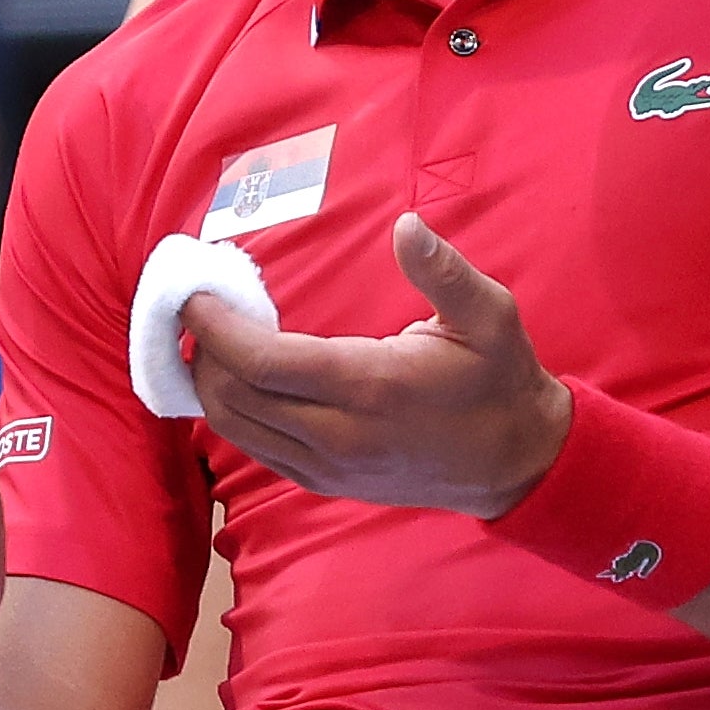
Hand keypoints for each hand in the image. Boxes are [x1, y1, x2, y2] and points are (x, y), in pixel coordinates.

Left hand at [182, 211, 569, 518]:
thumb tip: (406, 227)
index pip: (262, 364)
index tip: (193, 292)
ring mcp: (326, 466)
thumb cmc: (499, 382)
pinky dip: (230, 410)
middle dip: (202, 349)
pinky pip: (255, 447)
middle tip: (198, 305)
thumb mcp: (490, 316)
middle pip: (233, 397)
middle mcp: (337, 435)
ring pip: (234, 429)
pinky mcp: (323, 481)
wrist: (516, 463)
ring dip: (208, 382)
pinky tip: (234, 374)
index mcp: (369, 388)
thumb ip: (444, 271)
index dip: (215, 328)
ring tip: (208, 335)